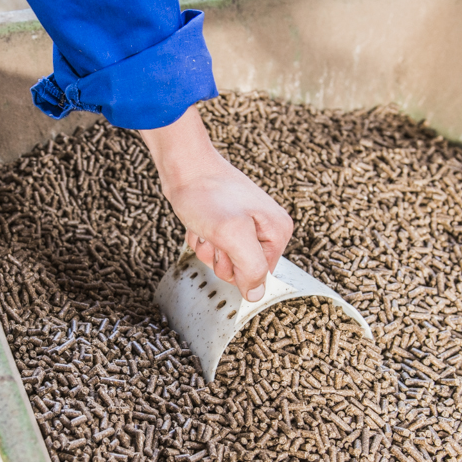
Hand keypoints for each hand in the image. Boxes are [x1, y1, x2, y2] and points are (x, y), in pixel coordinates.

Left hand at [140, 106, 293, 300]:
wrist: (183, 165)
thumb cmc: (206, 193)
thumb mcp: (232, 235)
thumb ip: (251, 268)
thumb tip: (256, 295)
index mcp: (277, 231)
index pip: (261, 276)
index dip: (237, 269)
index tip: (227, 248)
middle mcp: (266, 228)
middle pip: (242, 270)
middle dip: (220, 258)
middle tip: (214, 235)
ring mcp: (246, 225)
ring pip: (224, 260)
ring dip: (208, 248)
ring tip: (206, 226)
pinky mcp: (226, 223)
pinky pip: (213, 247)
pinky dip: (201, 239)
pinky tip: (199, 223)